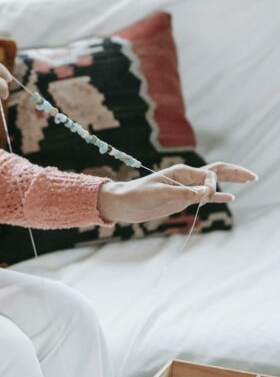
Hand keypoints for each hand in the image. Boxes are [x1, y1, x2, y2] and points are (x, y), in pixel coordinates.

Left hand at [97, 161, 257, 223]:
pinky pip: (205, 197)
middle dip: (234, 172)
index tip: (205, 196)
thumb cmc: (137, 195)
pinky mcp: (183, 199)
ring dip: (230, 181)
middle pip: (216, 172)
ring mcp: (186, 188)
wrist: (124, 204)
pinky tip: (231, 198)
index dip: (212, 185)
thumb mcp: (158, 193)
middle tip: (252, 176)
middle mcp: (186, 178)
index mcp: (181, 172)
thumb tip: (206, 193)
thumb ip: (182, 193)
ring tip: (249, 180)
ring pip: (212, 183)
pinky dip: (218, 197)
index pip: (208, 174)